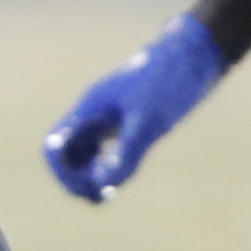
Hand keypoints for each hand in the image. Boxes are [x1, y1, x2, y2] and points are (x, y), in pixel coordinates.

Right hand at [42, 12, 226, 202]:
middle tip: (99, 197)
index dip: (63, 173)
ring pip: (83, 153)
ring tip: (106, 195)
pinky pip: (104, 148)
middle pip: (65, 154)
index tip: (88, 188)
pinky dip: (106, 167)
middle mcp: (92, 114)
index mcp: (89, 111)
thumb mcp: (149, 120)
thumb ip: (127, 152)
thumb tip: (106, 183)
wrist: (196, 53)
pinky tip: (120, 178)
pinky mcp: (127, 118)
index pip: (55, 148)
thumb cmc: (170, 80)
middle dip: (75, 179)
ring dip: (88, 176)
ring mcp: (108, 116)